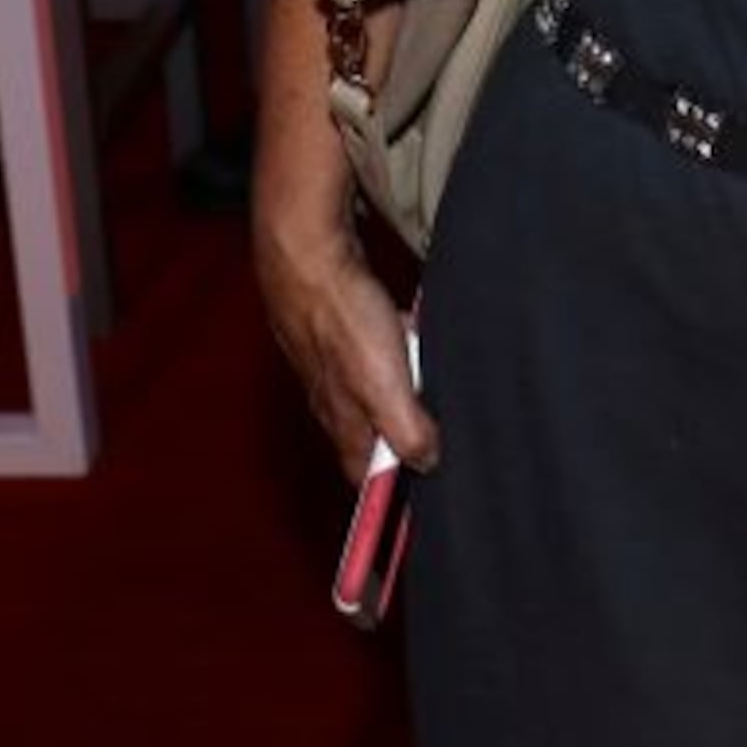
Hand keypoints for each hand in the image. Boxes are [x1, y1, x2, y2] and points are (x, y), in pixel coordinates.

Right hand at [254, 204, 436, 480]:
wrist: (308, 258)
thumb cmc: (343, 320)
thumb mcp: (384, 386)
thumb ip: (405, 429)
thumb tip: (427, 461)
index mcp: (345, 424)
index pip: (365, 475)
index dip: (392, 487)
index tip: (422, 488)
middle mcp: (333, 402)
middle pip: (374, 434)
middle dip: (407, 429)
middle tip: (439, 415)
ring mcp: (332, 367)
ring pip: (376, 389)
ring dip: (403, 382)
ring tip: (425, 364)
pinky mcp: (337, 334)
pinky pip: (375, 352)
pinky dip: (396, 346)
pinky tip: (407, 329)